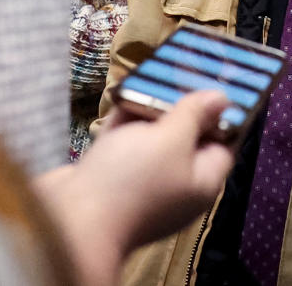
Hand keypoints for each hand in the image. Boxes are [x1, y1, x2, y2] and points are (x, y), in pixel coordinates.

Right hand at [36, 91, 234, 285]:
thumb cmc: (132, 178)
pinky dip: (123, 122)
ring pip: (150, 141)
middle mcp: (174, 186)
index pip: (224, 144)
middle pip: (185, 140)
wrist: (68, 221)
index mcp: (201, 182)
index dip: (222, 113)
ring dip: (148, 110)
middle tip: (178, 70)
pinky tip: (123, 93)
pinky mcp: (108, 181)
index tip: (214, 81)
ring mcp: (140, 185)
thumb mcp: (172, 139)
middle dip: (180, 106)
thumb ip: (195, 115)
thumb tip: (222, 100)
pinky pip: (121, 146)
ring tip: (150, 73)